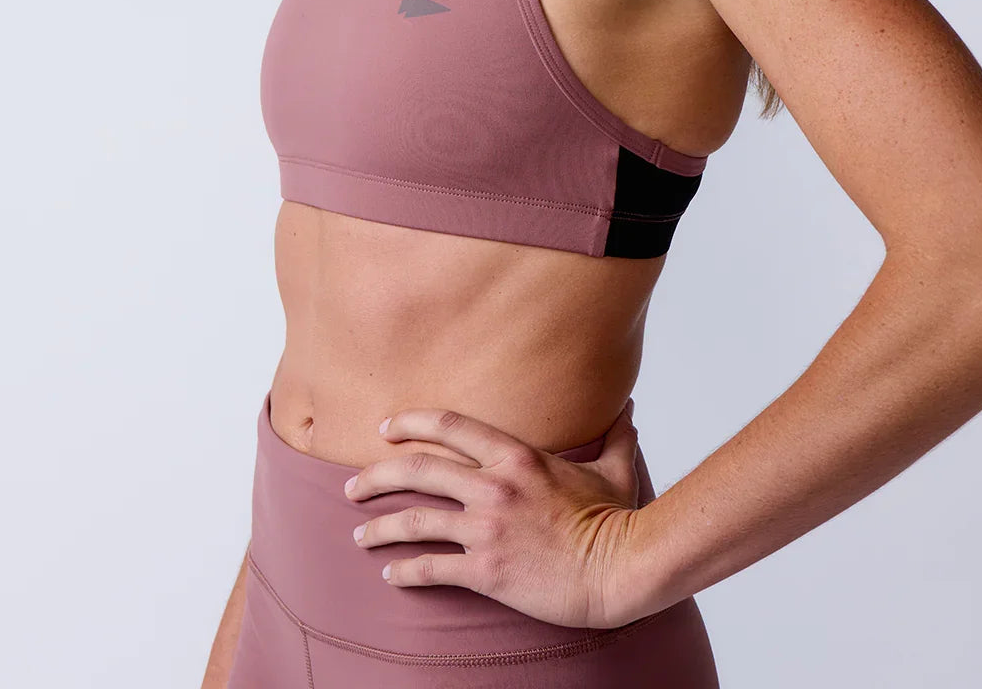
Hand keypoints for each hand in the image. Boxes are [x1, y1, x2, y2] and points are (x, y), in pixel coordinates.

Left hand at [344, 400, 650, 628]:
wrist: (619, 570)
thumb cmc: (616, 520)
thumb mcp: (614, 469)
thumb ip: (614, 434)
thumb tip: (628, 407)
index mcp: (516, 456)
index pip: (449, 426)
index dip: (410, 423)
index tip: (385, 429)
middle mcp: (494, 486)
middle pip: (417, 469)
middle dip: (376, 475)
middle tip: (352, 485)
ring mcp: (487, 529)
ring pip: (414, 520)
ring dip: (380, 526)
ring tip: (358, 533)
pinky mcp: (487, 570)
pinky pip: (432, 568)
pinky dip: (405, 570)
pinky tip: (391, 573)